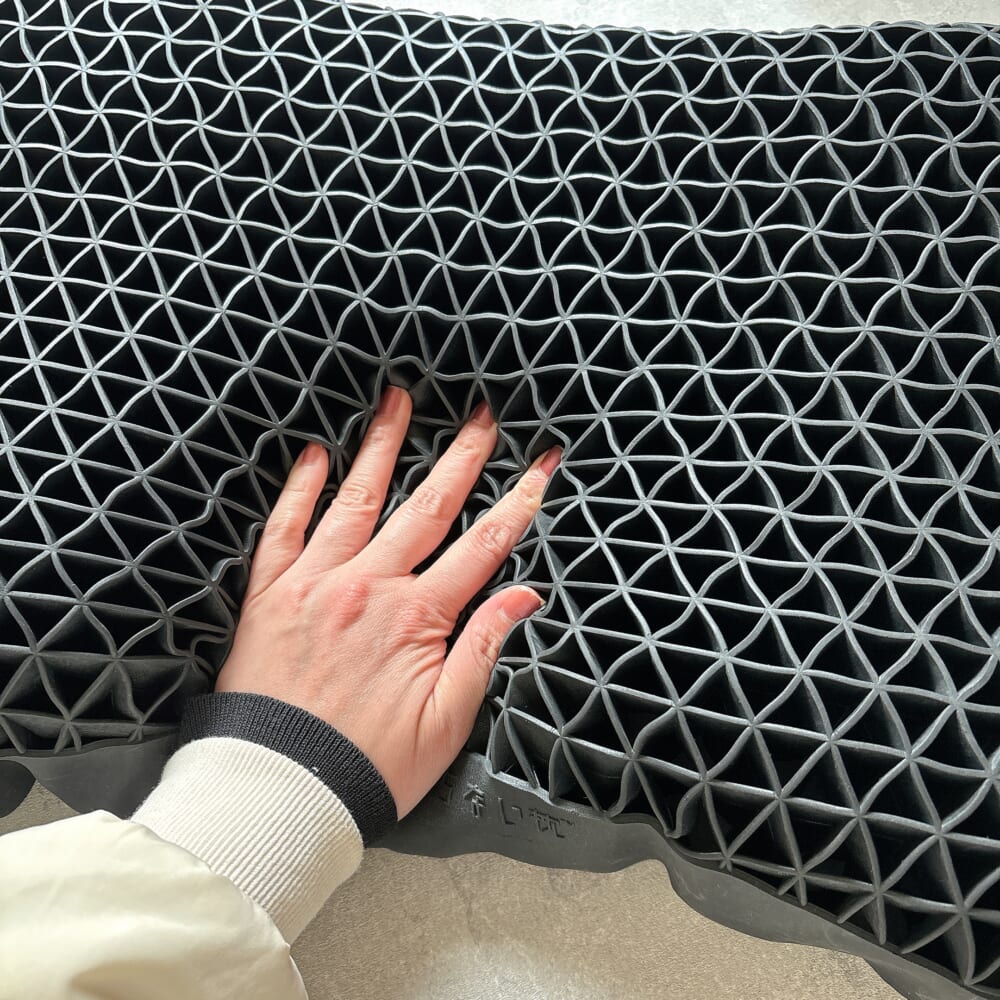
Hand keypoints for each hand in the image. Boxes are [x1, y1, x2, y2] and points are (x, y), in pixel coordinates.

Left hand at [214, 387, 559, 818]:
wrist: (280, 790)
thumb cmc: (368, 765)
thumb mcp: (447, 721)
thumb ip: (484, 649)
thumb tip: (524, 597)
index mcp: (417, 617)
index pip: (483, 546)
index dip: (517, 503)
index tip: (541, 466)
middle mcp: (369, 587)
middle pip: (425, 507)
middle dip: (460, 458)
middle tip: (482, 416)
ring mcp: (316, 583)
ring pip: (357, 500)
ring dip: (383, 447)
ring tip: (399, 401)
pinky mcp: (270, 594)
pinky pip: (284, 527)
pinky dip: (301, 488)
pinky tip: (316, 453)